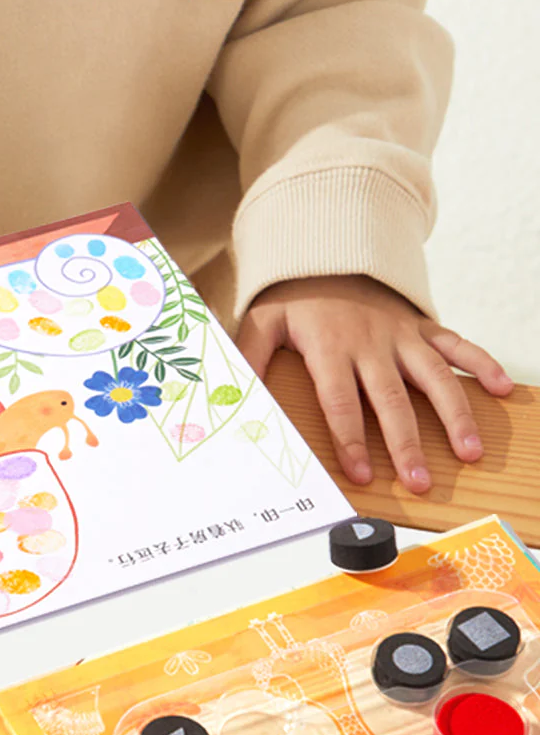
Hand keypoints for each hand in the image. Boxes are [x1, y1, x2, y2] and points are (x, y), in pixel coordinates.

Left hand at [238, 275, 513, 492]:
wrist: (326, 252)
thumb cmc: (292, 298)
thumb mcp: (261, 322)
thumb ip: (249, 357)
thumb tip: (231, 392)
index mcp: (330, 348)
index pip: (341, 401)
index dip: (351, 439)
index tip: (361, 473)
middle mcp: (371, 344)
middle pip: (392, 400)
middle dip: (407, 444)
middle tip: (420, 482)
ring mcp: (401, 335)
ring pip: (435, 377)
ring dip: (455, 415)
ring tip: (470, 452)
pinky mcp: (421, 326)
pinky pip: (457, 344)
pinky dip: (482, 365)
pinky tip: (502, 391)